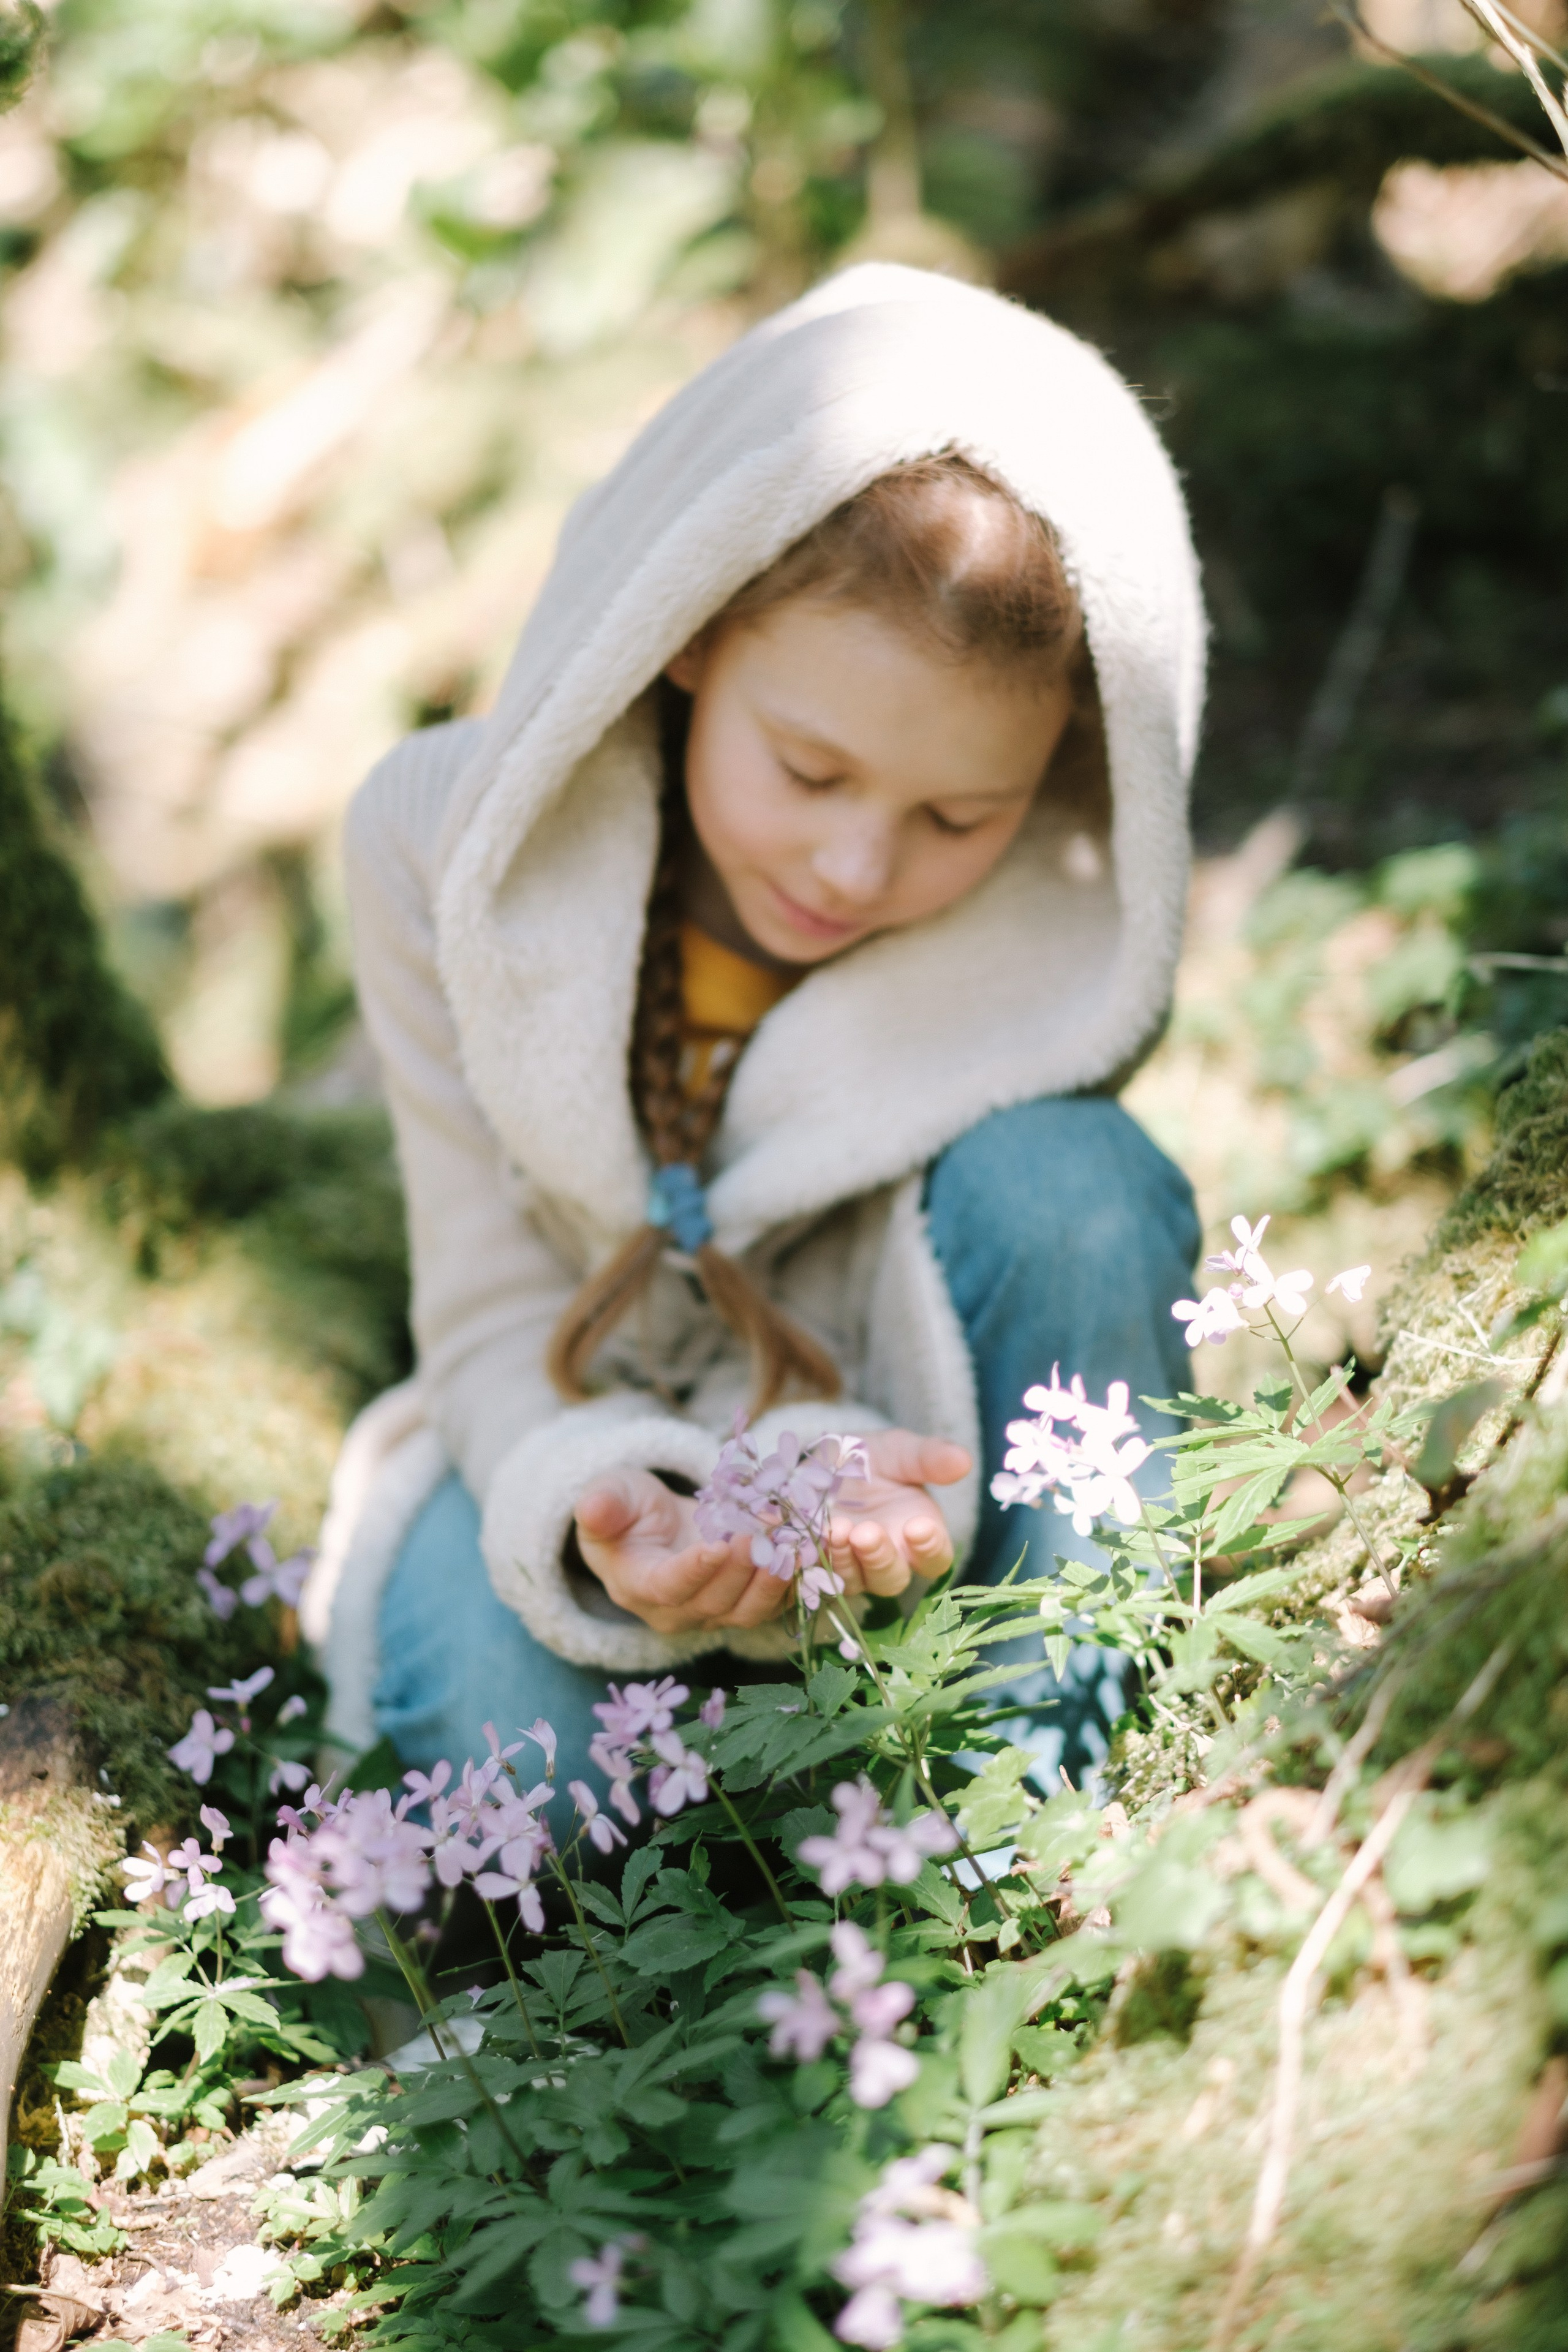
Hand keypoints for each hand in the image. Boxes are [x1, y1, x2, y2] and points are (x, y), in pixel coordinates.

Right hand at [574, 1467, 789, 1636]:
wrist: (651, 1527)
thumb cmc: (626, 1510)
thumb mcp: (608, 1496)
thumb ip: (602, 1504)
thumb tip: (592, 1508)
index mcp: (639, 1588)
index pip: (669, 1587)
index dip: (694, 1570)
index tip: (719, 1543)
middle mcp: (678, 1613)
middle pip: (717, 1599)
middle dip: (745, 1563)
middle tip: (769, 1523)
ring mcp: (715, 1614)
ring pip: (750, 1608)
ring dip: (777, 1575)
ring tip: (796, 1537)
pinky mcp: (745, 1605)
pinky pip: (775, 1602)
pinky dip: (797, 1579)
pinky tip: (815, 1547)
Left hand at [826, 1428, 970, 1597]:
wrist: (820, 1460)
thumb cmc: (870, 1459)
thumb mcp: (899, 1450)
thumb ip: (929, 1458)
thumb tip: (964, 1461)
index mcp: (919, 1534)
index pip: (936, 1558)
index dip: (930, 1548)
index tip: (918, 1526)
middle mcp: (889, 1557)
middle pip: (893, 1579)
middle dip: (881, 1558)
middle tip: (867, 1532)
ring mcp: (853, 1565)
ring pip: (857, 1582)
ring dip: (847, 1560)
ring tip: (837, 1529)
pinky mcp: (819, 1564)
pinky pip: (821, 1574)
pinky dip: (819, 1558)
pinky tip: (815, 1535)